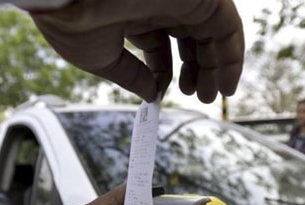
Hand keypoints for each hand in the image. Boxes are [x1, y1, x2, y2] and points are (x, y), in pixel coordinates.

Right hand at [29, 0, 244, 102]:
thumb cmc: (72, 20)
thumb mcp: (102, 59)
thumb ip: (131, 77)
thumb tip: (150, 94)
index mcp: (134, 15)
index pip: (160, 44)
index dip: (165, 71)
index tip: (162, 92)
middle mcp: (160, 5)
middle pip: (190, 40)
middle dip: (197, 70)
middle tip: (200, 96)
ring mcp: (182, 0)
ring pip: (212, 35)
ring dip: (217, 67)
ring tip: (213, 95)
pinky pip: (227, 27)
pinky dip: (232, 56)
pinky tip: (227, 83)